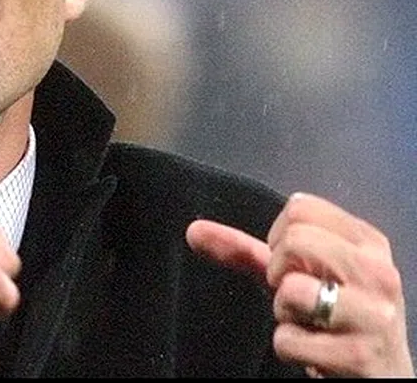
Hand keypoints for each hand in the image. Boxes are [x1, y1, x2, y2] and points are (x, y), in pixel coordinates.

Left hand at [186, 192, 413, 376]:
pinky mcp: (360, 356)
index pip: (301, 207)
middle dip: (279, 272)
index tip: (295, 266)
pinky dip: (289, 347)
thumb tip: (193, 230)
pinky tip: (317, 351)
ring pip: (290, 289)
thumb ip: (245, 251)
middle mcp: (379, 272)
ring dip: (285, 313)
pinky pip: (288, 339)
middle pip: (295, 239)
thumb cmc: (335, 318)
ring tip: (310, 323)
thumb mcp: (297, 276)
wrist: (380, 376)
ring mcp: (375, 315)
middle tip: (300, 296)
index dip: (280, 239)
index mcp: (367, 243)